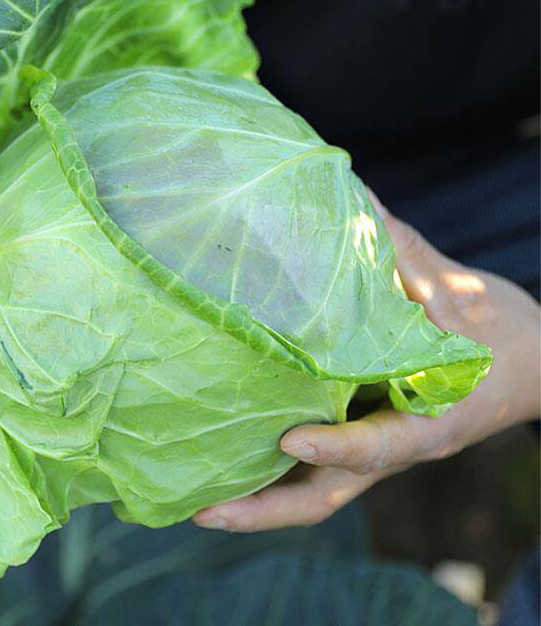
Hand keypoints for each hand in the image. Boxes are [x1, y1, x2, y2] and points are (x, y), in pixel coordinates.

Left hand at [193, 191, 540, 531]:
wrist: (529, 361)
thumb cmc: (495, 330)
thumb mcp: (456, 290)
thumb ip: (402, 251)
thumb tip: (352, 194)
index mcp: (429, 418)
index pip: (380, 445)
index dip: (337, 448)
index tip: (289, 441)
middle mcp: (393, 445)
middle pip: (327, 495)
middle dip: (266, 510)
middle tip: (204, 511)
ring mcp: (373, 449)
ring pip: (314, 494)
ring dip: (258, 505)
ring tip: (195, 505)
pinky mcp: (360, 437)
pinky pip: (312, 472)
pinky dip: (270, 477)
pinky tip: (224, 464)